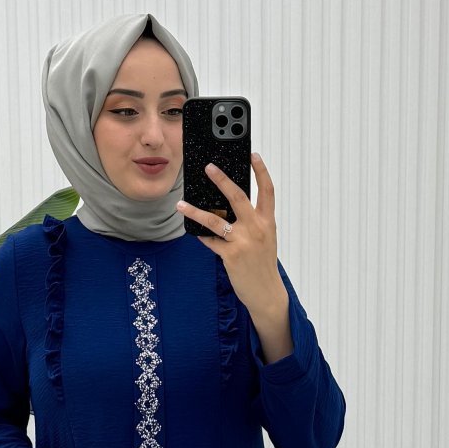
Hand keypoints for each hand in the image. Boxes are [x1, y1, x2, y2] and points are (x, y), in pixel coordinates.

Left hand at [175, 152, 282, 317]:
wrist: (266, 293)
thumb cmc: (263, 265)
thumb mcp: (264, 239)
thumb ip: (251, 222)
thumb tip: (228, 209)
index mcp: (267, 222)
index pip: (267, 190)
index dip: (261, 171)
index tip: (253, 154)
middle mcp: (256, 228)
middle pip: (238, 197)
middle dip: (222, 179)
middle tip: (209, 167)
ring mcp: (243, 242)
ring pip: (215, 220)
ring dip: (195, 211)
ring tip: (181, 204)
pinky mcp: (231, 256)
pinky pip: (211, 241)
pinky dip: (202, 236)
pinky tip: (194, 232)